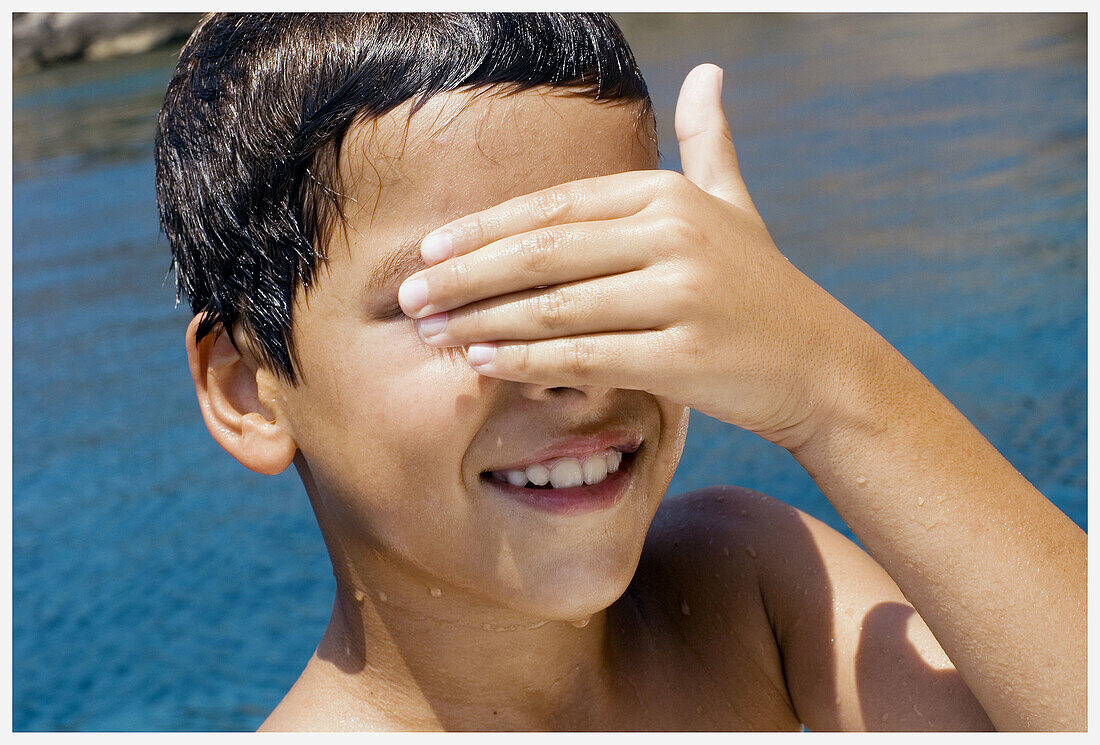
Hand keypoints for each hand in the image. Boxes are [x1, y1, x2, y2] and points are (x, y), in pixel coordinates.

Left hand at [398, 64, 869, 445]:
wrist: (819, 363)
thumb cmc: (760, 285)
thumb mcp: (734, 203)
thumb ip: (710, 142)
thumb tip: (708, 72)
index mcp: (668, 195)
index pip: (553, 207)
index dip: (483, 230)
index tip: (429, 250)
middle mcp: (673, 236)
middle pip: (541, 253)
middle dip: (463, 276)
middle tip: (408, 296)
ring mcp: (681, 295)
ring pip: (554, 307)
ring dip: (481, 321)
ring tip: (432, 334)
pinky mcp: (685, 356)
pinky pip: (584, 357)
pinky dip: (526, 362)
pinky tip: (483, 365)